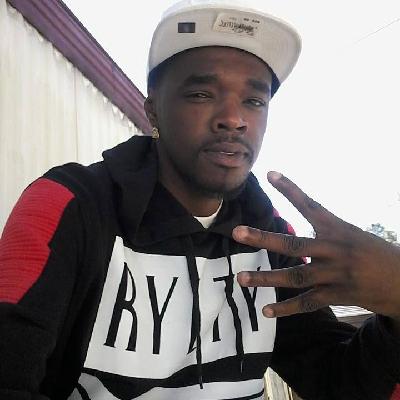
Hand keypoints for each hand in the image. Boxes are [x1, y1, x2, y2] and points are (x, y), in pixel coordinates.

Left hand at [233, 171, 399, 322]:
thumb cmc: (373, 253)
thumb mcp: (351, 234)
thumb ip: (324, 232)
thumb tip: (295, 236)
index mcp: (337, 229)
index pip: (310, 205)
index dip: (290, 189)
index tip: (270, 173)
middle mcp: (334, 250)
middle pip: (294, 244)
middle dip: (263, 238)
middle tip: (237, 232)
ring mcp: (335, 275)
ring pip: (295, 276)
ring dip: (266, 278)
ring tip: (241, 278)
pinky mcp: (337, 296)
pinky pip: (307, 303)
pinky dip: (286, 308)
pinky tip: (266, 311)